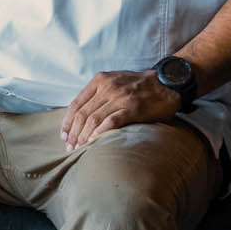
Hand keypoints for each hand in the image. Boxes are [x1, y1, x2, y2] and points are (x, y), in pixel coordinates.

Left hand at [60, 70, 180, 149]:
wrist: (166, 83)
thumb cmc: (139, 86)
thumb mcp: (114, 81)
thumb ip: (98, 94)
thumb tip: (81, 115)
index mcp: (100, 81)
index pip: (76, 104)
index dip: (68, 122)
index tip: (64, 136)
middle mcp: (107, 88)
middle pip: (83, 114)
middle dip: (74, 133)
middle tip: (70, 147)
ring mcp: (120, 98)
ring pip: (93, 120)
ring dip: (84, 137)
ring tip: (79, 149)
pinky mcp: (132, 108)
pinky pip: (110, 123)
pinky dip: (99, 134)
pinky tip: (93, 143)